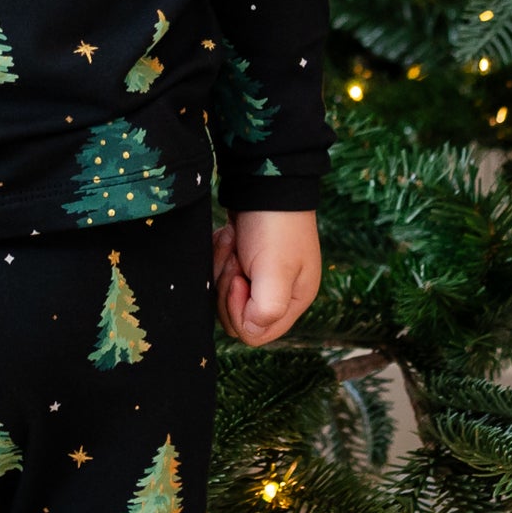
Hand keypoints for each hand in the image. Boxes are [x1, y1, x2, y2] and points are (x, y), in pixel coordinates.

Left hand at [216, 210, 318, 347]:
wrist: (264, 179)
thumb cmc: (274, 226)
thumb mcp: (276, 271)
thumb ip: (267, 310)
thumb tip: (250, 330)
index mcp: (293, 300)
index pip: (257, 333)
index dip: (239, 311)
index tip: (239, 279)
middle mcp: (278, 293)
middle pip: (236, 316)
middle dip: (227, 287)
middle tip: (236, 258)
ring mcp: (260, 276)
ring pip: (224, 294)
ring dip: (222, 268)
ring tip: (233, 242)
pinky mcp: (243, 259)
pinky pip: (219, 273)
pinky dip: (218, 256)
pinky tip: (227, 238)